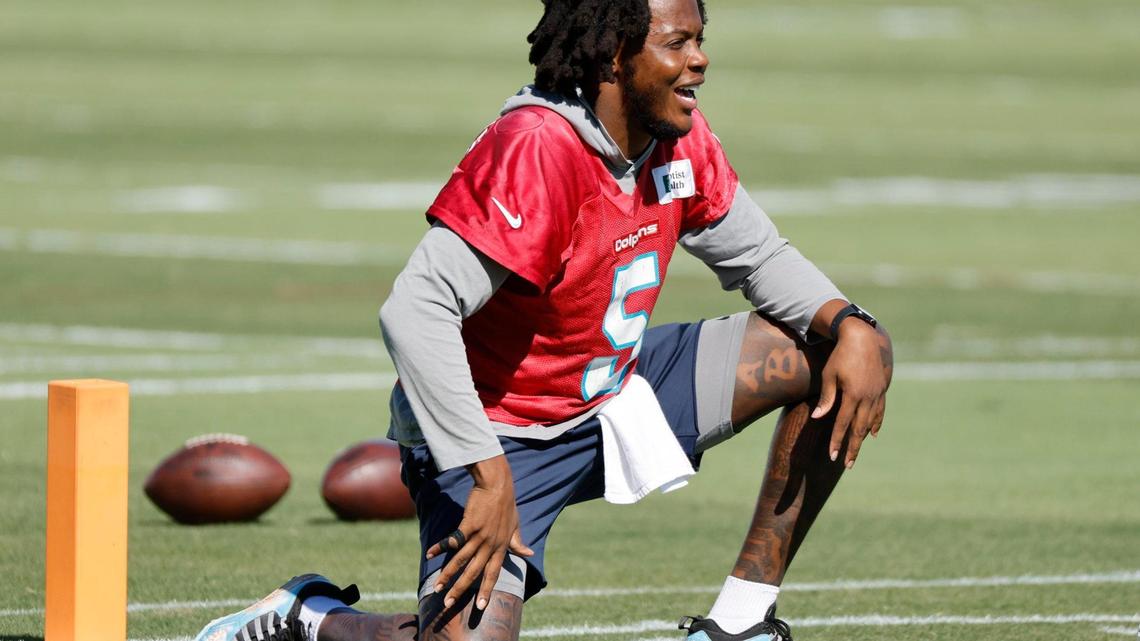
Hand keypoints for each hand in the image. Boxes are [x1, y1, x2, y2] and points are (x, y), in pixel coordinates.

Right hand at [425, 454, 533, 610]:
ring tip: (437, 586)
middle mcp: (490, 544)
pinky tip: (430, 554)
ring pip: (461, 559)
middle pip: (474, 571)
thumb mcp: (516, 525)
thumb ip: (518, 542)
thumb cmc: (507, 504)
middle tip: (449, 603)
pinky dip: (441, 547)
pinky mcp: (469, 524)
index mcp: (501, 547)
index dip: (486, 589)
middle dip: (461, 588)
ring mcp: (480, 535)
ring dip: (448, 573)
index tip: (480, 606)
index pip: (493, 573)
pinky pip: (453, 539)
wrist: (498, 484)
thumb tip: (529, 553)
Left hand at [811, 320, 892, 467]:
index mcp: (853, 395)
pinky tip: (873, 433)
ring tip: (856, 452)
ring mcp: (877, 394)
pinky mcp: (882, 389)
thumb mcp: (829, 375)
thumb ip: (826, 398)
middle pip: (859, 429)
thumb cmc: (841, 355)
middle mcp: (868, 397)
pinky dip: (876, 424)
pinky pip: (880, 411)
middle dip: (852, 448)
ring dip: (863, 438)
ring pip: (871, 422)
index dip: (837, 441)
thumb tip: (818, 418)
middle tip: (848, 464)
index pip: (843, 424)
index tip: (833, 456)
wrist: (864, 338)